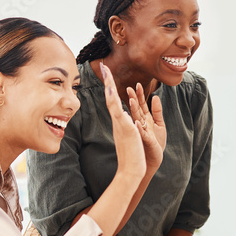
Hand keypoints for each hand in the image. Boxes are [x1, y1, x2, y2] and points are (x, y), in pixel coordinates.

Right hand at [100, 62, 145, 180]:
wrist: (131, 169)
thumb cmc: (132, 155)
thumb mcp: (130, 136)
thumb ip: (127, 125)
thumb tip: (126, 116)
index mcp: (120, 122)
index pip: (114, 100)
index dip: (111, 87)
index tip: (108, 74)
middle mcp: (118, 121)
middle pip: (110, 97)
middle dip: (108, 81)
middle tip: (104, 66)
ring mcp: (120, 124)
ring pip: (112, 102)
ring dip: (109, 87)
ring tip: (106, 73)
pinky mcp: (125, 129)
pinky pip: (118, 112)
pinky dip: (114, 101)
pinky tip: (112, 91)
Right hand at [126, 83, 165, 171]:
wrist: (154, 160)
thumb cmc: (156, 143)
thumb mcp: (159, 124)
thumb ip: (157, 111)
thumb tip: (155, 97)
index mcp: (144, 120)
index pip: (140, 105)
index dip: (139, 95)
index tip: (136, 84)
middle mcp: (140, 125)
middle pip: (136, 110)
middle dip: (133, 99)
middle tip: (129, 88)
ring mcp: (141, 132)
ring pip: (136, 120)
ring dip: (134, 110)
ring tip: (131, 101)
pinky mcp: (145, 141)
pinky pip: (142, 134)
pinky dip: (139, 128)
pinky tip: (137, 122)